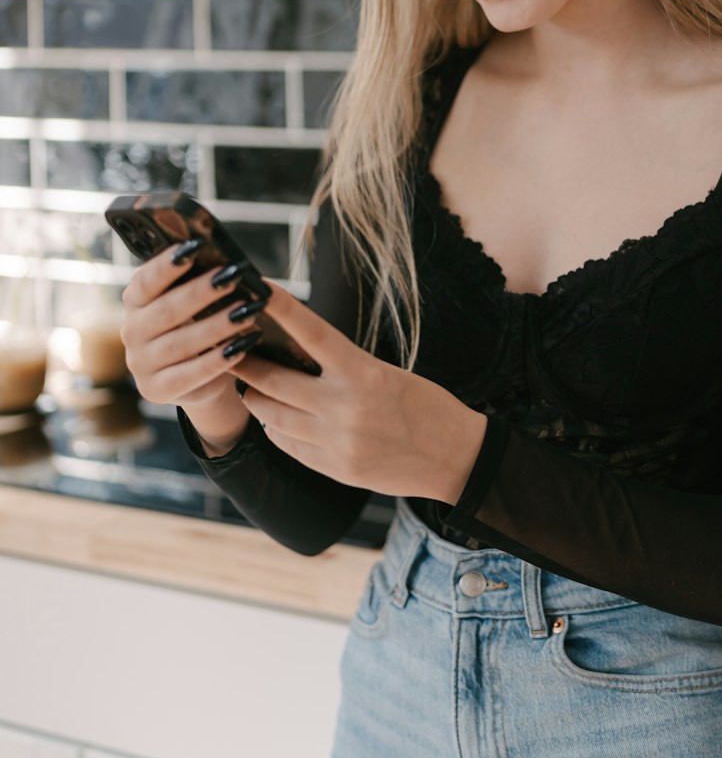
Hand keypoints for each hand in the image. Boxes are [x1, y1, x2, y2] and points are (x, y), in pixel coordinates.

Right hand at [120, 244, 254, 412]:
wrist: (197, 377)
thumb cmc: (197, 326)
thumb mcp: (193, 304)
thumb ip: (198, 283)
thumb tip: (227, 261)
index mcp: (135, 302)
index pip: (146, 281)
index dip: (168, 264)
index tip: (195, 246)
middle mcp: (131, 331)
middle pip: (167, 310)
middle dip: (203, 292)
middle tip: (233, 276)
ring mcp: (140, 364)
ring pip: (181, 343)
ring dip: (217, 326)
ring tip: (248, 312)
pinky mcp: (155, 390)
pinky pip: (189, 374)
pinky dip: (218, 360)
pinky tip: (243, 346)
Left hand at [224, 280, 487, 504]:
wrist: (455, 457)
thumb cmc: (426, 406)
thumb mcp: (387, 375)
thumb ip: (343, 370)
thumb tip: (297, 362)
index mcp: (364, 373)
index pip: (313, 333)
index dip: (282, 309)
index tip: (257, 289)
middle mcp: (345, 406)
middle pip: (274, 383)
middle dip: (246, 366)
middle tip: (229, 352)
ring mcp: (337, 441)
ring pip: (273, 418)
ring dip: (258, 401)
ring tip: (250, 388)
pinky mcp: (335, 468)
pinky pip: (290, 446)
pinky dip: (278, 430)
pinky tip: (278, 422)